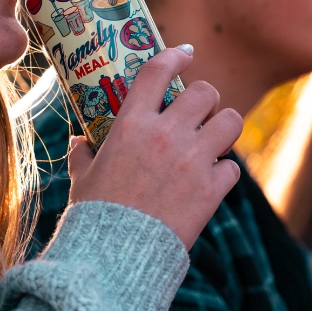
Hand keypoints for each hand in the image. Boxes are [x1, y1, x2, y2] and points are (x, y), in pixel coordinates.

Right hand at [67, 47, 241, 247]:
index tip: (184, 54)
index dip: (174, 56)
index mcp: (132, 124)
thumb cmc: (94, 214)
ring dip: (225, 127)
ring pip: (232, 121)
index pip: (157, 71)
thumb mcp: (82, 177)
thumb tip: (78, 142)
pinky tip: (211, 181)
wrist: (117, 256)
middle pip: (205, 92)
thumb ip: (82, 154)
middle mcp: (166, 134)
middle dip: (206, 98)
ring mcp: (192, 160)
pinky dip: (224, 172)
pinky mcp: (211, 189)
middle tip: (199, 111)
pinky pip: (232, 167)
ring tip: (215, 138)